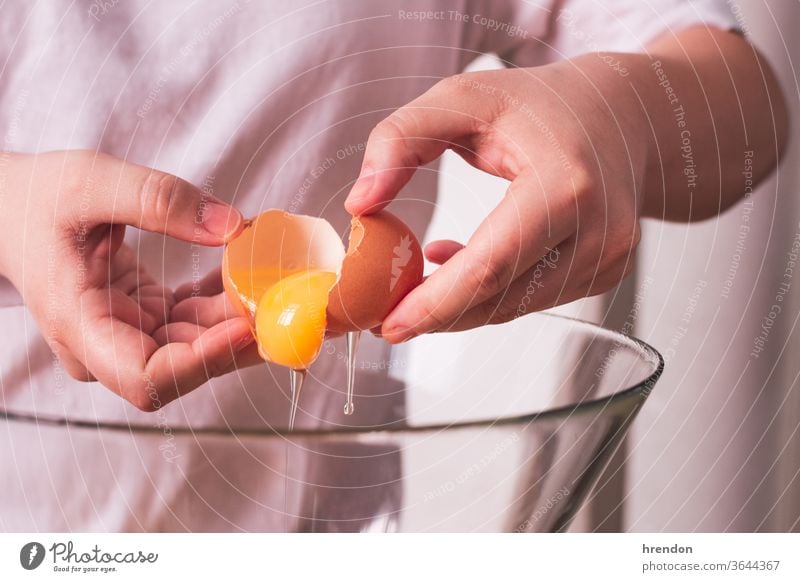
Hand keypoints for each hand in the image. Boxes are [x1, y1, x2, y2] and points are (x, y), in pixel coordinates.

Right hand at [0, 150, 254, 410]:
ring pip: (197, 342)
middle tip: (283, 304)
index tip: (243, 327)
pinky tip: (246, 269)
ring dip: (239, 316)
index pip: (145, 376)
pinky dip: (224, 298)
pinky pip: (195, 318)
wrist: (13, 209)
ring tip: (276, 281)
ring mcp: (128, 332)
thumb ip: (158, 200)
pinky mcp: (146, 316)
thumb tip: (232, 226)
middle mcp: (105, 343)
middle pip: (183, 365)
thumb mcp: (90, 183)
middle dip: (236, 339)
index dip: (200, 362)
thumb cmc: (37, 199)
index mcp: (79, 324)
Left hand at [346, 56, 647, 341]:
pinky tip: (467, 262)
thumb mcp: (461, 98)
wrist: (623, 115)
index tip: (389, 324)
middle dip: (439, 315)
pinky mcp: (608, 273)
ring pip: (515, 307)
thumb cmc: (540, 104)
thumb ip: (400, 140)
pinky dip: (492, 292)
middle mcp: (599, 230)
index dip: (435, 304)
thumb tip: (360, 204)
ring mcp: (610, 258)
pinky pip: (534, 298)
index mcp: (565, 184)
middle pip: (501, 298)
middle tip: (389, 316)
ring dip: (462, 303)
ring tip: (423, 273)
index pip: (490, 266)